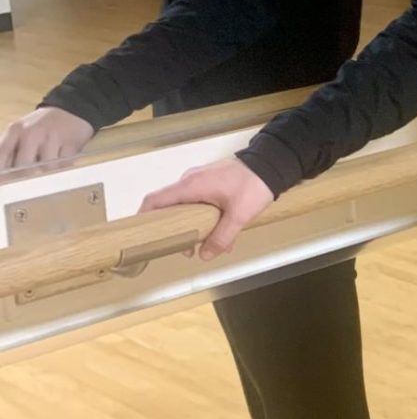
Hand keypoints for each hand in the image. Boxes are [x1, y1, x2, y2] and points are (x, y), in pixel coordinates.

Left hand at [0, 107, 94, 168]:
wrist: (72, 109)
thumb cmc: (41, 126)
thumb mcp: (21, 132)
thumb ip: (9, 151)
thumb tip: (2, 176)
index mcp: (16, 130)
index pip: (2, 154)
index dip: (2, 172)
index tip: (4, 182)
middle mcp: (33, 132)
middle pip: (24, 166)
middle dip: (27, 175)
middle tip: (29, 176)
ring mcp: (53, 137)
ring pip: (46, 168)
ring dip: (48, 170)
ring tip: (49, 162)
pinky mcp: (71, 142)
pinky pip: (64, 165)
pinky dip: (62, 166)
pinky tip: (61, 157)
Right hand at [140, 158, 273, 259]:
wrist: (272, 162)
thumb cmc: (253, 185)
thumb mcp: (238, 215)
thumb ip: (221, 237)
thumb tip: (203, 256)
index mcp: (190, 186)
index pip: (154, 201)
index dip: (143, 218)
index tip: (142, 237)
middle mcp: (190, 181)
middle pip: (170, 207)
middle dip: (176, 231)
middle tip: (186, 249)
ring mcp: (201, 179)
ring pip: (188, 207)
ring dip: (195, 227)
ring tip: (211, 246)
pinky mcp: (212, 181)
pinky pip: (200, 201)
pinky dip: (205, 217)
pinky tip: (223, 234)